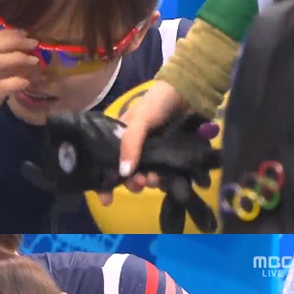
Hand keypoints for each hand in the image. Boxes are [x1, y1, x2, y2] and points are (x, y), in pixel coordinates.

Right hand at [98, 81, 186, 205]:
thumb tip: (124, 173)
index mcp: (121, 136)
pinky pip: (165, 175)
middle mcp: (136, 147)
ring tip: (153, 179)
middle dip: (131, 183)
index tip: (106, 199)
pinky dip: (163, 180)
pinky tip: (165, 180)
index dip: (104, 180)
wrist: (189, 94)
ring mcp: (155, 153)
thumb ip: (130, 144)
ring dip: (147, 182)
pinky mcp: (172, 157)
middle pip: (128, 173)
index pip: (107, 160)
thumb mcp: (139, 120)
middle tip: (138, 183)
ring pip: (146, 176)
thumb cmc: (158, 103)